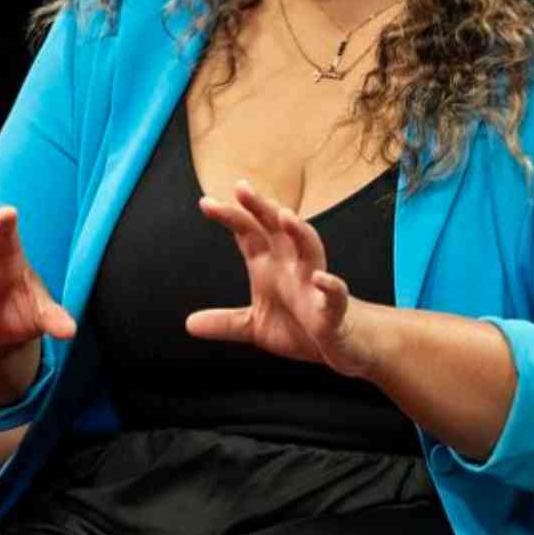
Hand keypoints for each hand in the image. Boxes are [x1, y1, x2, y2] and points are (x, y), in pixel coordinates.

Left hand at [185, 180, 380, 377]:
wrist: (344, 345)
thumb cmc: (303, 326)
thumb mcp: (257, 327)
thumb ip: (226, 323)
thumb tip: (189, 323)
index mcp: (272, 266)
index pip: (250, 233)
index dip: (232, 217)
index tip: (206, 203)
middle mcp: (293, 268)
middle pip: (278, 230)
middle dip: (262, 209)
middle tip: (242, 189)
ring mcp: (315, 285)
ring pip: (310, 250)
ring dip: (299, 233)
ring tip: (285, 216)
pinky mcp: (334, 310)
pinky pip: (335, 294)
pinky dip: (330, 286)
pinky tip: (321, 280)